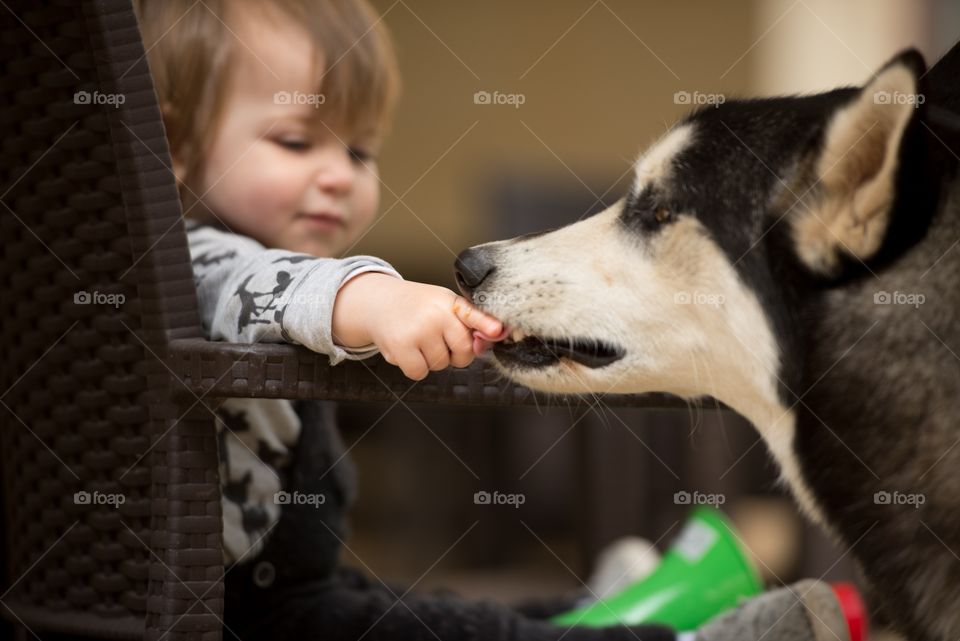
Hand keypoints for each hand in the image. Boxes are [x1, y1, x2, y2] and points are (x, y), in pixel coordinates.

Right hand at [332, 273, 503, 379]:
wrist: (379, 302)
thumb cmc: (418, 307)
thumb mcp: (445, 305)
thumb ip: (471, 322)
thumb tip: (495, 337)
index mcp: (451, 302)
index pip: (473, 315)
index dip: (487, 325)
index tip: (498, 331)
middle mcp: (435, 314)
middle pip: (463, 352)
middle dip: (454, 353)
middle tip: (437, 338)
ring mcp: (418, 330)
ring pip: (440, 364)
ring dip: (431, 359)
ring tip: (418, 339)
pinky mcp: (400, 346)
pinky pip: (420, 372)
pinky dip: (415, 367)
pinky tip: (408, 349)